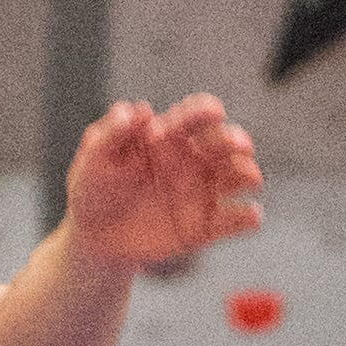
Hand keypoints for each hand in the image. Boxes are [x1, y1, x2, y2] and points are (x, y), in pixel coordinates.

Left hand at [63, 94, 262, 278]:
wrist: (94, 236)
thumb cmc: (93, 188)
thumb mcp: (94, 157)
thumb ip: (112, 132)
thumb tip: (139, 109)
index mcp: (170, 136)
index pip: (196, 115)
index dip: (203, 111)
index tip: (206, 114)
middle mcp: (193, 159)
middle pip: (225, 142)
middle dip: (235, 139)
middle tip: (239, 145)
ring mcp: (202, 192)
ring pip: (239, 176)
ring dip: (248, 173)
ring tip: (249, 178)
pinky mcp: (205, 226)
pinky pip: (235, 220)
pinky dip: (248, 217)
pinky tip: (251, 216)